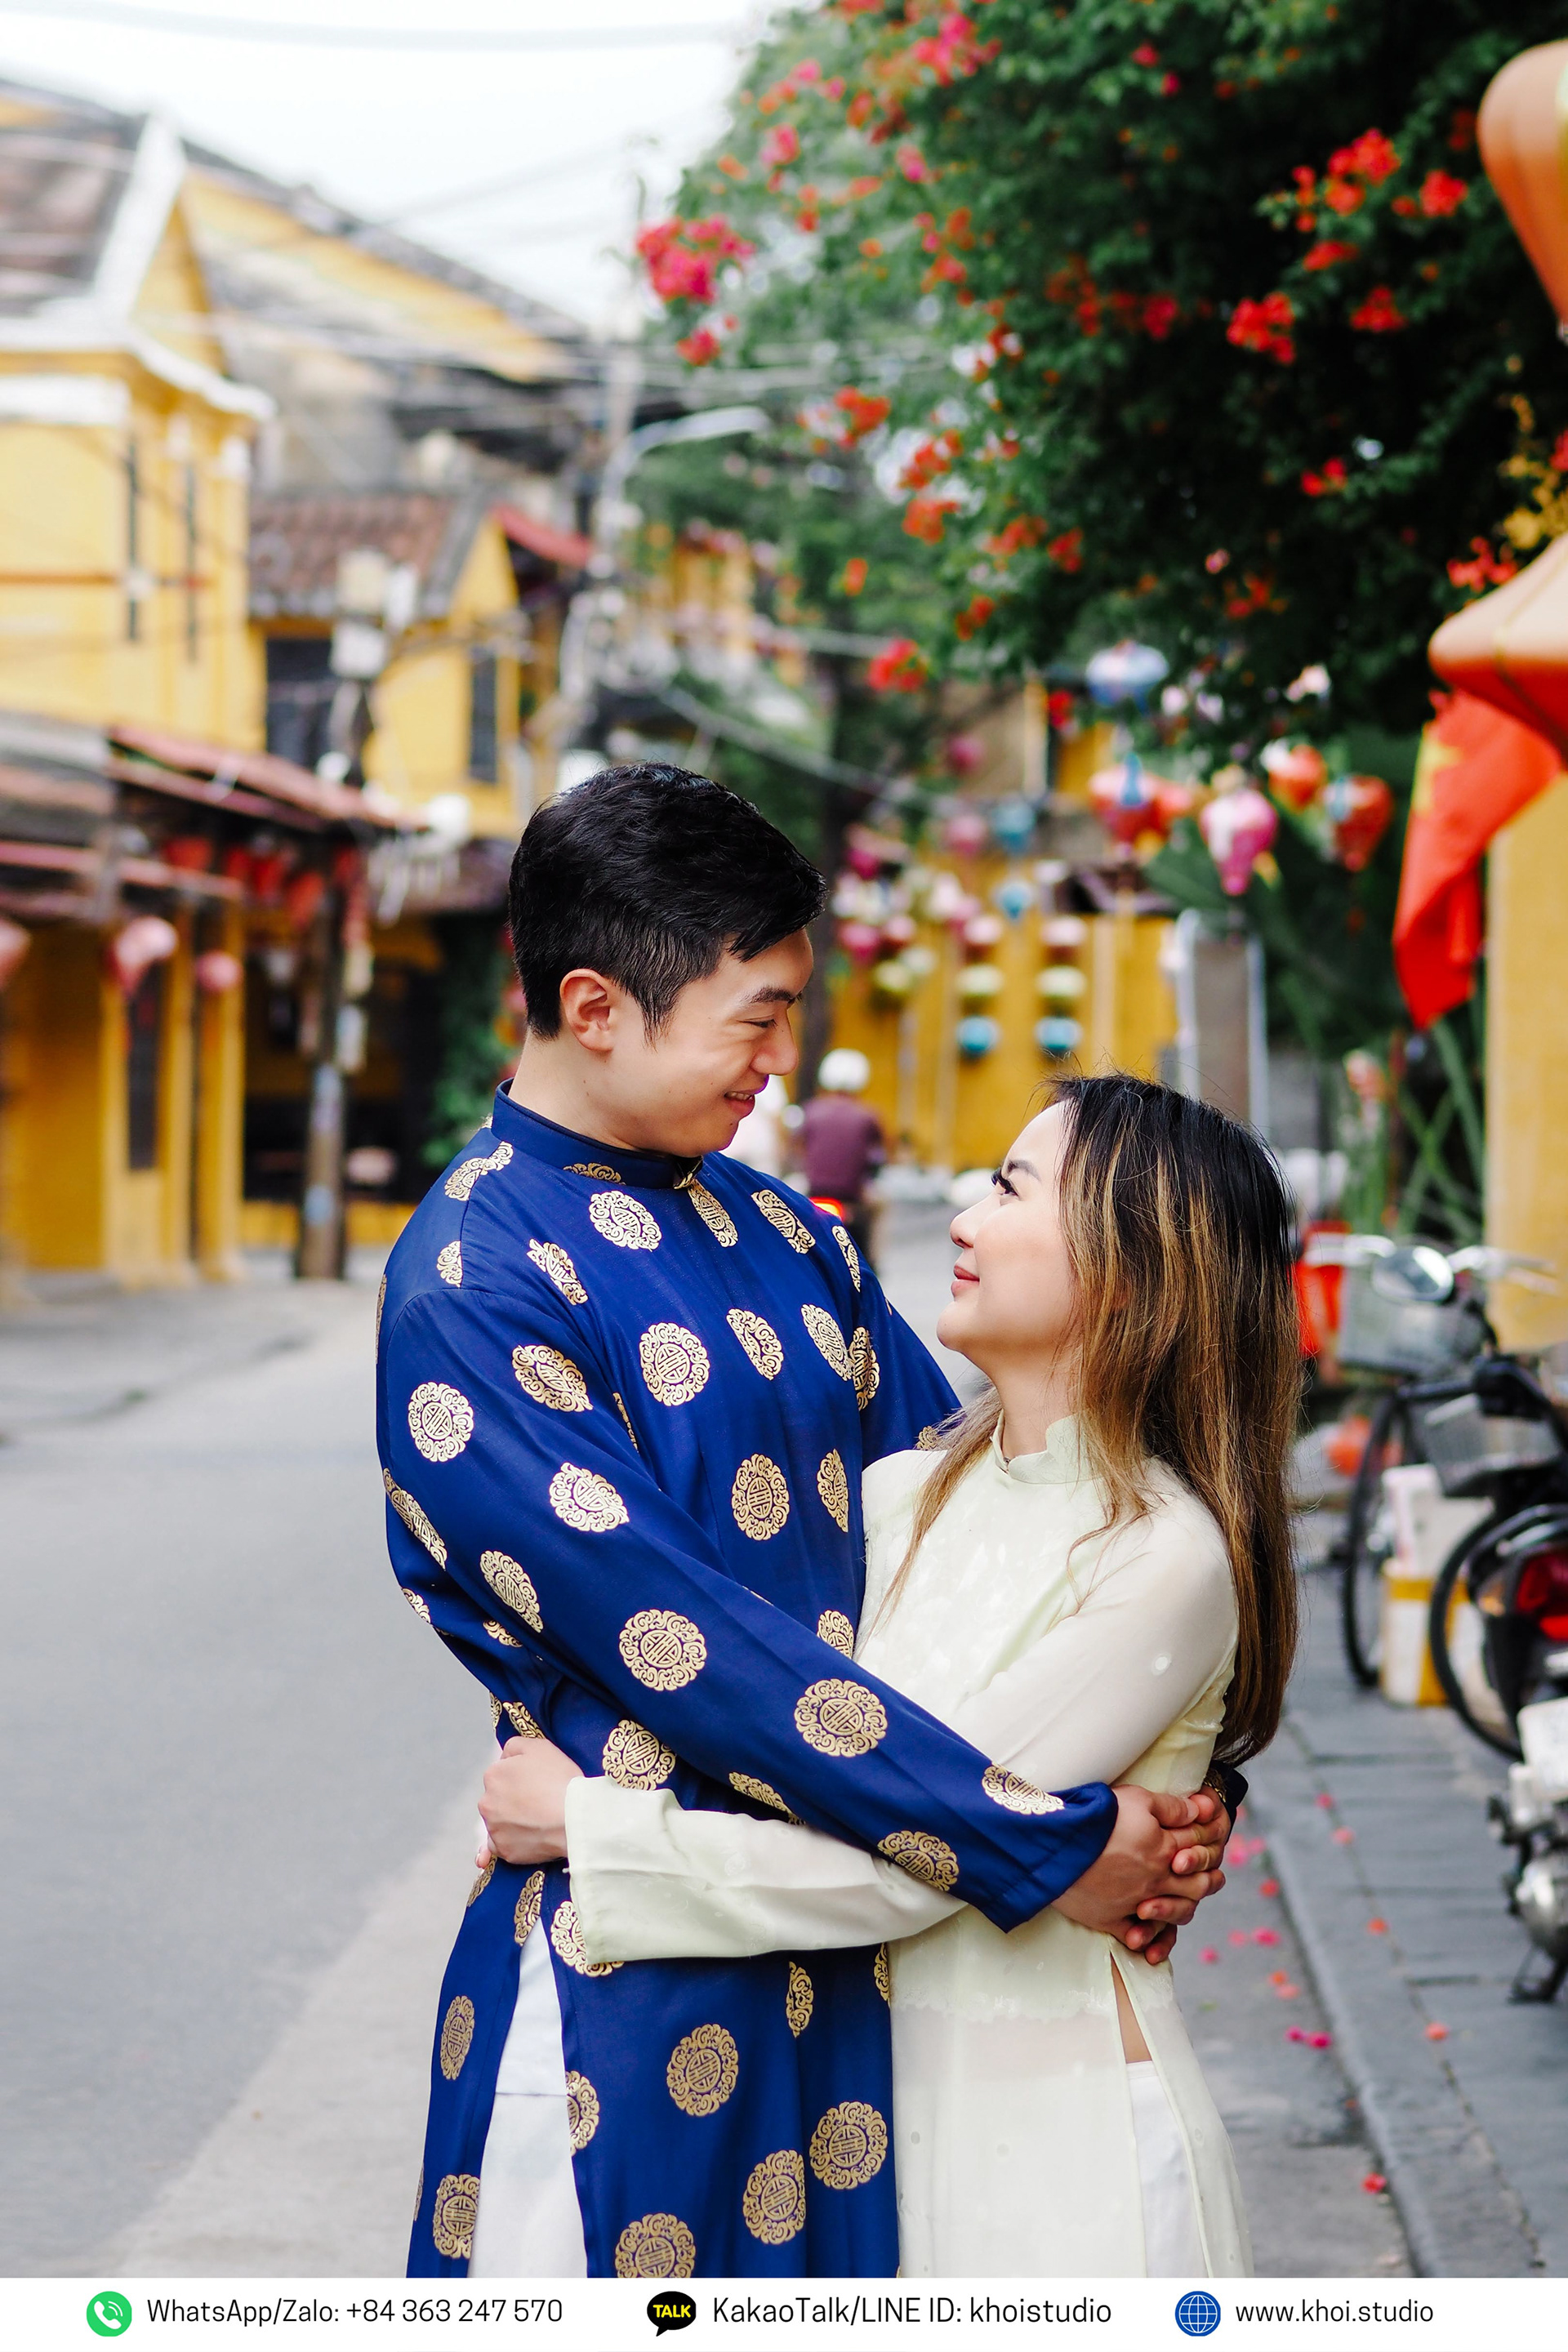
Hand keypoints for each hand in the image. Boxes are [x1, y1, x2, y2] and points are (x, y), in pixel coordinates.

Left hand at [478, 1735, 583, 1865]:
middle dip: (512, 1799)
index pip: (501, 1773)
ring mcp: (494, 1829)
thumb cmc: (559, 1779)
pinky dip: (512, 1842)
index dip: (520, 1776)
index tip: (536, 1782)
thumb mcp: (539, 1746)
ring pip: (499, 1823)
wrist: (574, 1817)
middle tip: (538, 1801)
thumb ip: (514, 1746)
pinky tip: (528, 1839)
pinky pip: (503, 1846)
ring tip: (538, 1820)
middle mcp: (486, 1802)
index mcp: (493, 1775)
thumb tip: (505, 1756)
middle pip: (497, 1798)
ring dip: (512, 1821)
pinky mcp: (504, 1850)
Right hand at [1051, 1786, 1226, 1961]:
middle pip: (1195, 1885)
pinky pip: (1137, 1936)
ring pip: (1173, 1914)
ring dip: (1183, 1910)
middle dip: (1208, 1880)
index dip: (1208, 1839)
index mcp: (1166, 1850)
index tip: (1212, 1835)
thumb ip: (1172, 1807)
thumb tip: (1201, 1811)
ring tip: (1187, 1905)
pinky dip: (1147, 1940)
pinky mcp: (1111, 1919)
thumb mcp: (1138, 1799)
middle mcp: (1157, 1881)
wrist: (1060, 1845)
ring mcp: (1135, 1903)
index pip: (1197, 1846)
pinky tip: (1150, 1939)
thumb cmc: (1099, 1817)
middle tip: (1214, 1878)